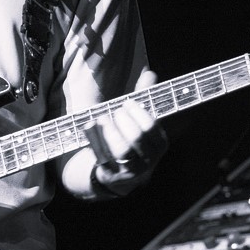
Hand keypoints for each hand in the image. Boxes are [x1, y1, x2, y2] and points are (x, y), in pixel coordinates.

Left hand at [88, 70, 167, 195]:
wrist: (120, 175)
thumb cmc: (130, 139)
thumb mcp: (138, 120)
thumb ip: (144, 98)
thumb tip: (149, 73)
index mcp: (158, 145)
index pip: (151, 127)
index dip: (138, 113)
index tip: (127, 102)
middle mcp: (148, 160)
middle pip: (136, 137)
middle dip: (124, 120)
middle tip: (114, 111)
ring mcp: (130, 171)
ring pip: (122, 150)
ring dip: (110, 131)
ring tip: (102, 118)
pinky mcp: (112, 176)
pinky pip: (103, 159)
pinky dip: (96, 142)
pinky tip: (91, 129)